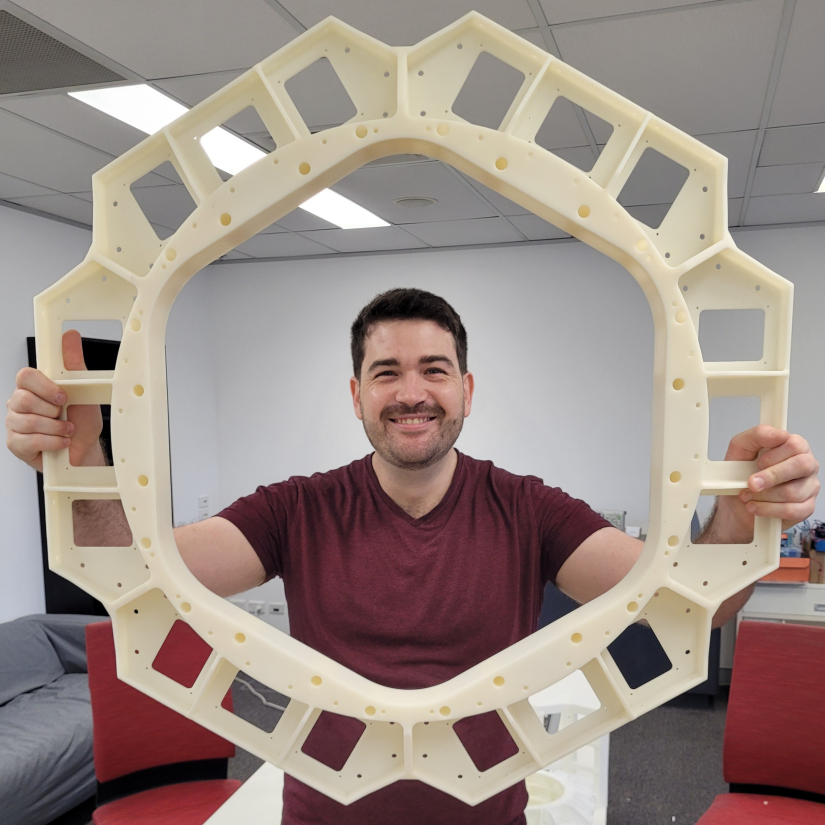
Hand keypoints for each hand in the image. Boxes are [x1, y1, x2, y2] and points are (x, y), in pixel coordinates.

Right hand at [5, 330, 102, 471]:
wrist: (85, 449)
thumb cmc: (81, 420)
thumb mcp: (83, 390)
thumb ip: (73, 363)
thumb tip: (70, 336)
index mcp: (34, 387)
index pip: (24, 376)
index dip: (44, 387)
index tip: (63, 396)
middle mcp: (20, 403)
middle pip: (22, 399)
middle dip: (51, 411)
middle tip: (64, 415)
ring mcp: (15, 423)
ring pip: (27, 421)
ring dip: (55, 428)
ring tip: (67, 430)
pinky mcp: (15, 444)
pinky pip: (28, 440)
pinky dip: (51, 442)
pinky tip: (61, 442)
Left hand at [723, 426, 819, 532]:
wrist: (735, 503)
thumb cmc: (740, 474)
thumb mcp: (739, 449)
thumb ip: (757, 435)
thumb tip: (779, 434)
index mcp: (793, 447)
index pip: (795, 444)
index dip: (774, 455)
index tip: (758, 462)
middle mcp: (806, 465)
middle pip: (801, 465)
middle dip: (772, 476)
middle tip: (751, 483)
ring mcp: (809, 487)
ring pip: (793, 491)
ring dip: (763, 495)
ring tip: (747, 495)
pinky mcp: (806, 508)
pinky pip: (792, 510)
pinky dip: (768, 509)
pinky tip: (755, 507)